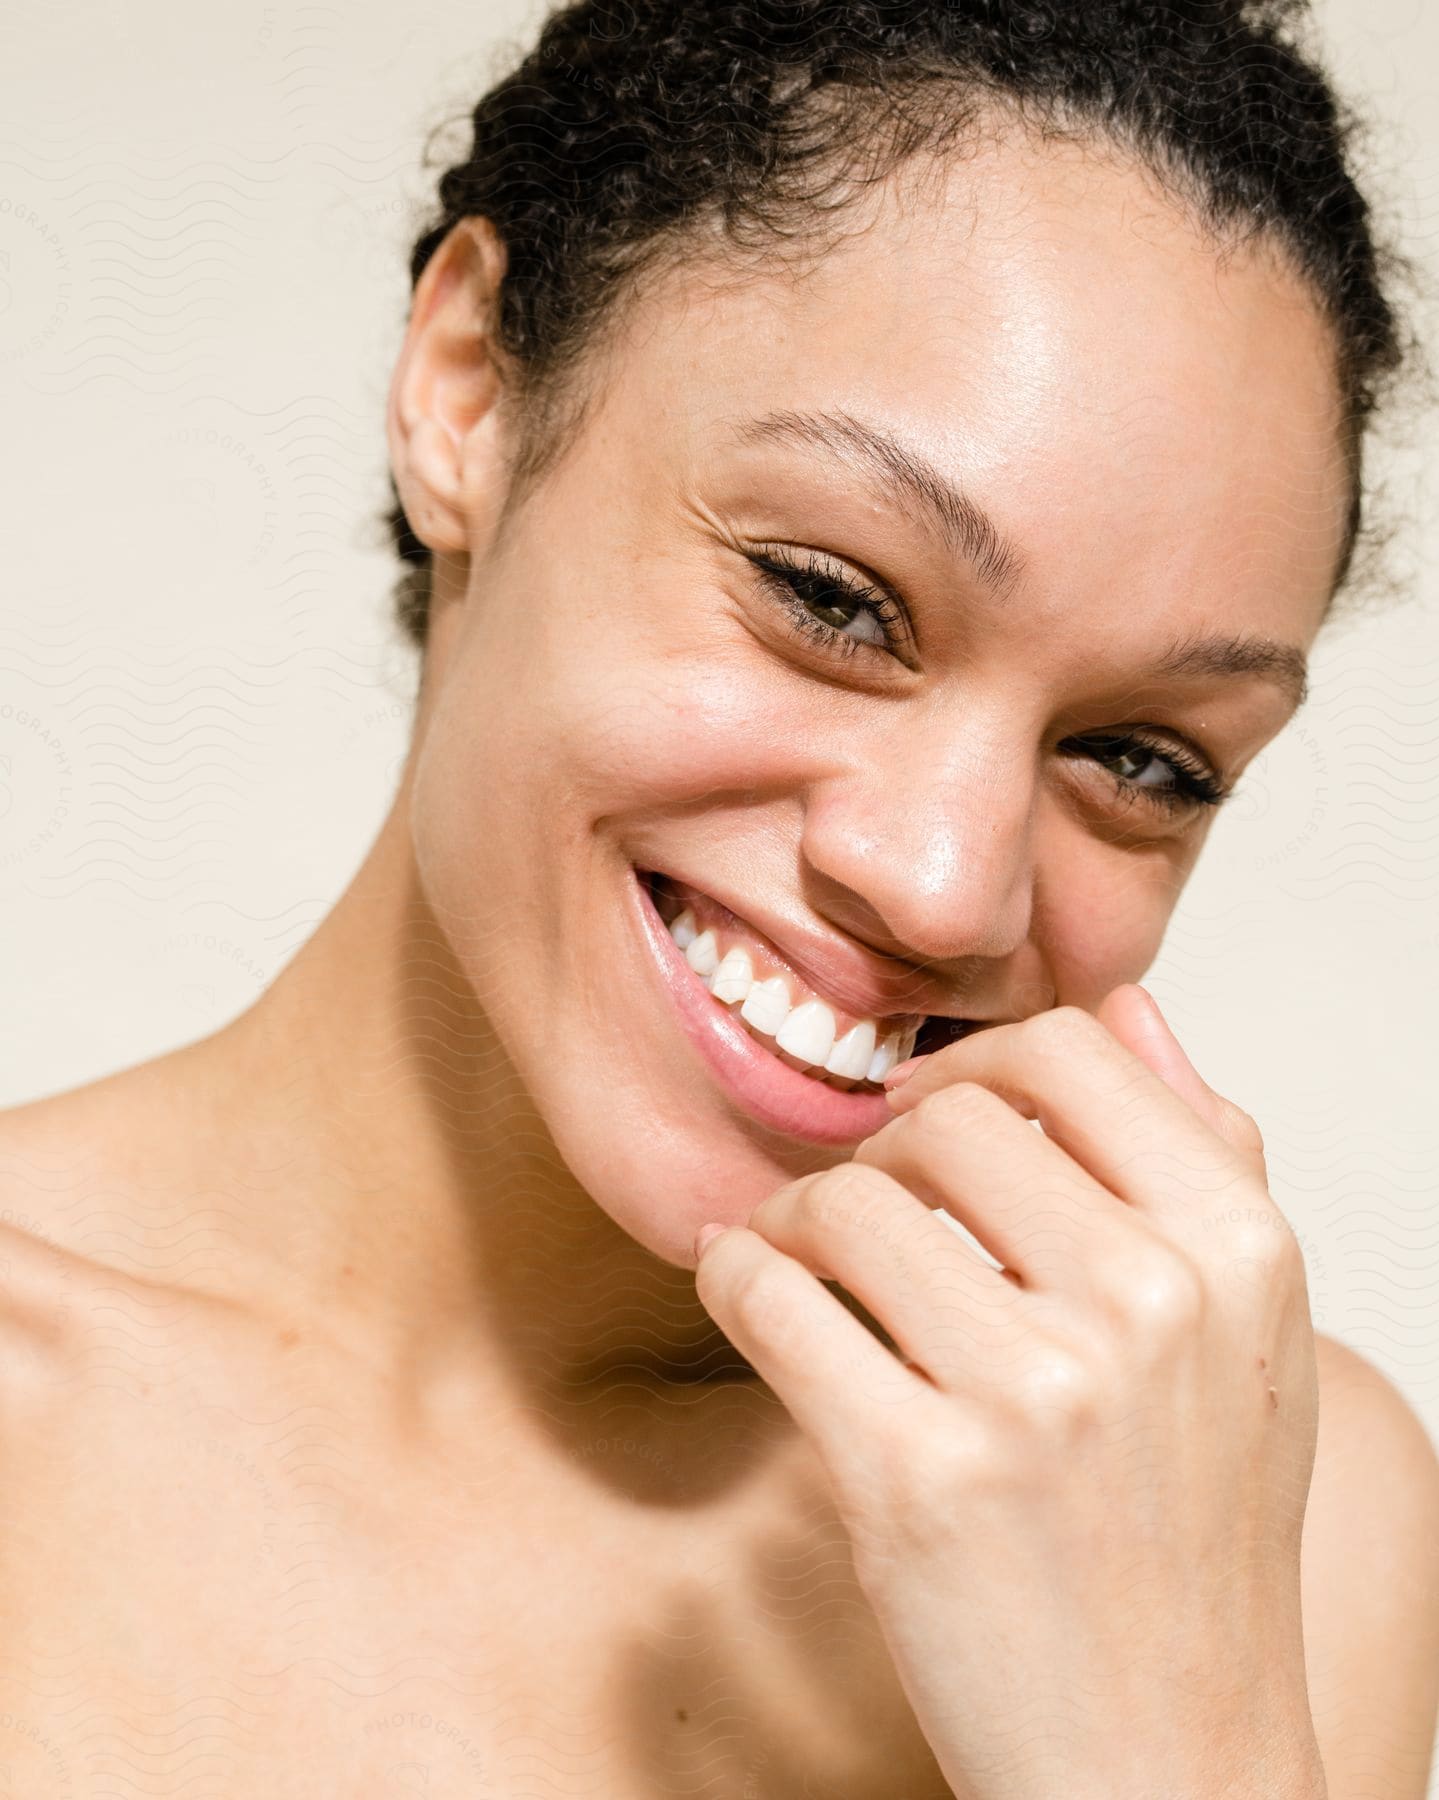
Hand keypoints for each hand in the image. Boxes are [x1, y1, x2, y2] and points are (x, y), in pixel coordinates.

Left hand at [692, 986, 1327, 1799]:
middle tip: (854, 1209)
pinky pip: (768, 1298)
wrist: (1165, 1754)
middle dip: (875, 1153)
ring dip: (795, 1223)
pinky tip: (754, 1299)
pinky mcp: (916, 1475)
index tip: (924, 1108)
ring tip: (804, 1268)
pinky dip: (736, 1281)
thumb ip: (1205, 1154)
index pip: (1071, 1049)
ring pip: (841, 1202)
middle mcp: (1149, 1302)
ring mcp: (1033, 1391)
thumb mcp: (1249, 1336)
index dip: (971, 1062)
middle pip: (937, 1120)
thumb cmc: (1195, 1534)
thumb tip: (1128, 1006)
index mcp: (1238, 1248)